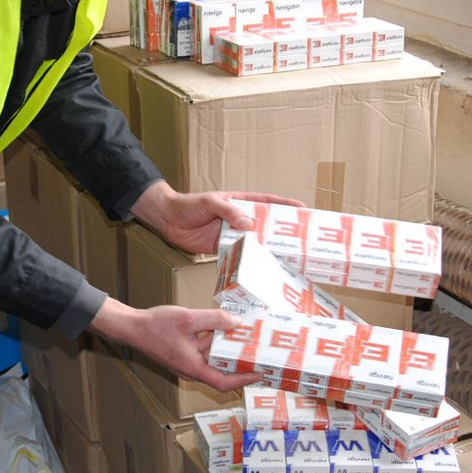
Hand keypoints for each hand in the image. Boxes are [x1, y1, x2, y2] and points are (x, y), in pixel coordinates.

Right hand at [89, 298, 261, 390]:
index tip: (260, 373)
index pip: (224, 382)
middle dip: (240, 362)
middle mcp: (191, 370)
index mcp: (193, 368)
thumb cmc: (155, 326)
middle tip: (258, 352)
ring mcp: (187, 362)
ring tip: (245, 337)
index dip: (244, 379)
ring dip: (227, 350)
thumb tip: (236, 323)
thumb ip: (214, 320)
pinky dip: (215, 342)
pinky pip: (203, 351)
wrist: (132, 327)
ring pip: (212, 359)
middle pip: (221, 371)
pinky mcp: (183, 354)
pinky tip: (223, 327)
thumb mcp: (188, 319)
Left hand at [129, 180, 303, 253]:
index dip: (285, 206)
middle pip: (264, 225)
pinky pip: (239, 255)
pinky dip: (248, 262)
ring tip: (285, 260)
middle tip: (300, 242)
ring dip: (266, 250)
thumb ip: (229, 211)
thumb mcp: (210, 202)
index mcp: (240, 202)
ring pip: (254, 242)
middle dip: (281, 233)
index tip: (303, 210)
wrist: (168, 219)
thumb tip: (248, 223)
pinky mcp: (222, 248)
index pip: (267, 202)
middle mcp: (239, 219)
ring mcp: (232, 234)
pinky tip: (258, 270)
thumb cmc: (189, 204)